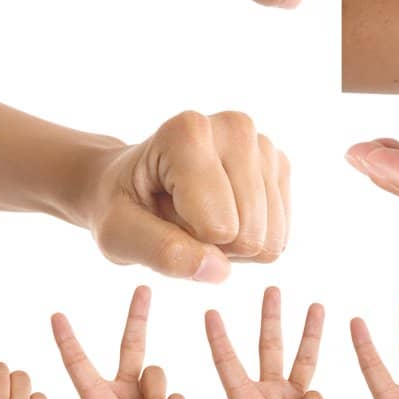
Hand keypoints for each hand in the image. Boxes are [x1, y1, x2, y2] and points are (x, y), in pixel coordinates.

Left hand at [78, 110, 290, 280]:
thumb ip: (160, 252)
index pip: (217, 226)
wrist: (139, 182)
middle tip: (180, 223)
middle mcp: (235, 127)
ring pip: (270, 237)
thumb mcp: (118, 235)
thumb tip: (219, 270)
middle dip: (214, 246)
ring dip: (234, 246)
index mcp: (188, 132)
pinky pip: (281, 235)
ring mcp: (263, 145)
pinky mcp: (279, 165)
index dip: (187, 242)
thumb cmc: (124, 206)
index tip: (158, 216)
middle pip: (248, 233)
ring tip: (201, 220)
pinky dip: (252, 239)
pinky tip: (226, 217)